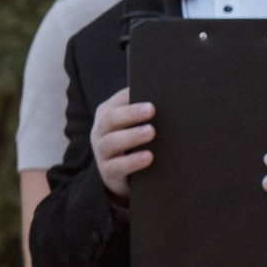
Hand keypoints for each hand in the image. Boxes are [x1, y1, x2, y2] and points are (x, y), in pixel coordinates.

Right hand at [91, 87, 155, 202]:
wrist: (119, 176)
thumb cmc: (132, 144)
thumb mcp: (132, 126)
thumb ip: (142, 114)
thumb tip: (167, 100)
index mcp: (106, 115)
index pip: (116, 101)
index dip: (129, 96)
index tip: (147, 89)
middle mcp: (100, 132)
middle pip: (110, 119)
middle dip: (130, 113)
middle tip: (151, 109)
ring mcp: (101, 153)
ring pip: (111, 142)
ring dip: (131, 136)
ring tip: (151, 132)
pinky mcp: (108, 172)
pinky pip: (117, 166)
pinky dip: (133, 161)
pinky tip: (149, 156)